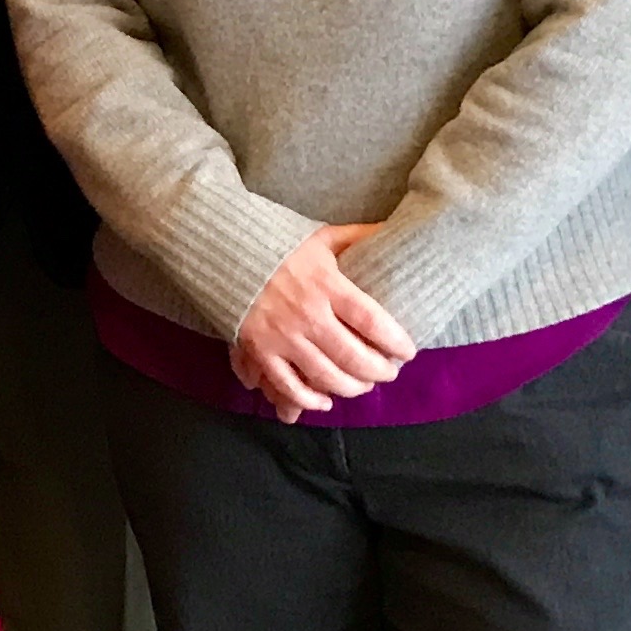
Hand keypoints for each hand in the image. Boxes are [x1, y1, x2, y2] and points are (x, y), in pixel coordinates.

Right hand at [229, 224, 411, 422]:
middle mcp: (307, 313)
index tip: (408, 351)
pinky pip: (288, 386)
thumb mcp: (320, 235)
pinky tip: (323, 401)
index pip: (373, 321)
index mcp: (326, 283)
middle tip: (388, 372)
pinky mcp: (259, 349)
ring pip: (326, 377)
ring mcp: (282, 335)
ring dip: (351, 388)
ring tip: (362, 385)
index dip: (396, 342)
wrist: (222, 247)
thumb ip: (357, 236)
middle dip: (379, 371)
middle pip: (354, 357)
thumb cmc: (276, 241)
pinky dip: (308, 400)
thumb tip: (392, 229)